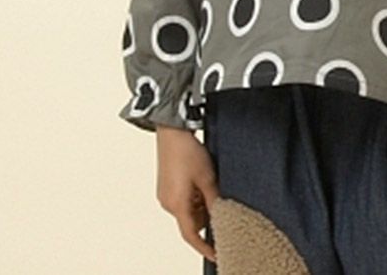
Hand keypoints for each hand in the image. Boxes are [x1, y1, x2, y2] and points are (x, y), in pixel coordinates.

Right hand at [155, 124, 220, 264]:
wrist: (172, 133)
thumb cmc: (187, 152)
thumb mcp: (207, 177)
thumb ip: (214, 200)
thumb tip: (221, 214)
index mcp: (177, 204)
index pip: (191, 235)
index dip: (204, 246)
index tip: (215, 253)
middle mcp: (167, 203)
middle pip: (191, 221)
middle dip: (206, 213)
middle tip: (214, 194)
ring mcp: (165, 196)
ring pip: (188, 210)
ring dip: (199, 202)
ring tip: (205, 180)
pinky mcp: (165, 188)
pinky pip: (182, 200)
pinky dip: (193, 195)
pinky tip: (198, 178)